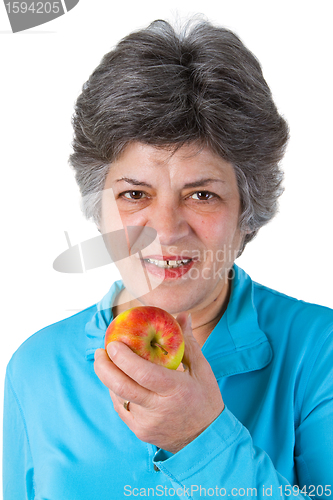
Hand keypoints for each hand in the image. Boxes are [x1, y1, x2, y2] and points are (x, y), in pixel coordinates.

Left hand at [94, 313, 223, 452]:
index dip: (124, 358)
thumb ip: (188, 342)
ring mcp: (147, 423)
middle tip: (99, 351)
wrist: (207, 440)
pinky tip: (116, 380)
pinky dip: (116, 392)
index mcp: (176, 390)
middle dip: (104, 367)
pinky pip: (121, 408)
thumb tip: (182, 315)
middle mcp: (158, 408)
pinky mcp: (140, 432)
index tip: (112, 343)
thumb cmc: (206, 400)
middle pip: (121, 386)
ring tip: (106, 362)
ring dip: (109, 378)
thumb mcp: (202, 370)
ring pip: (119, 397)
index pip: (143, 373)